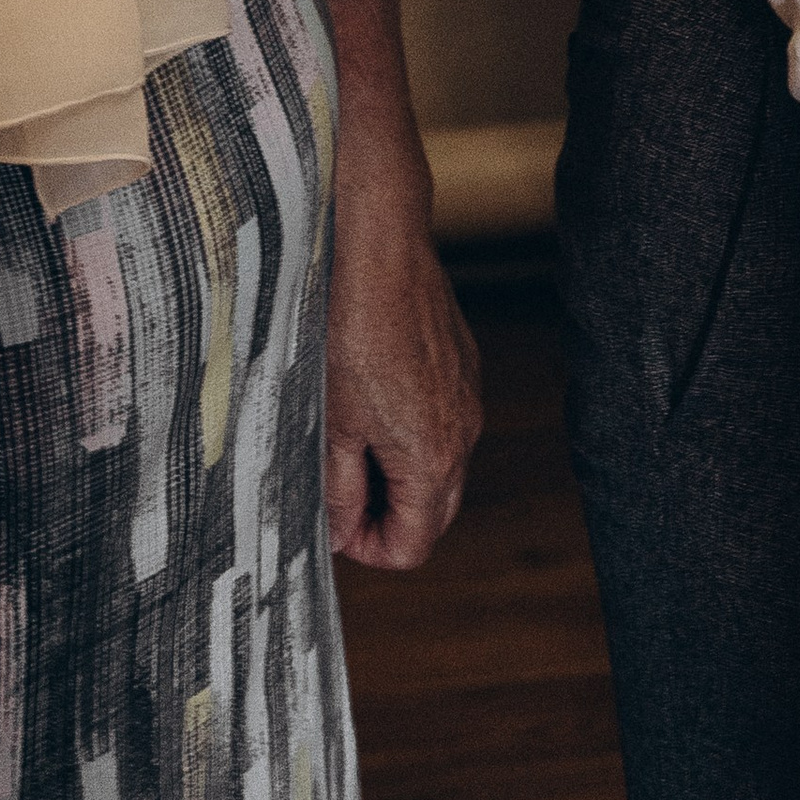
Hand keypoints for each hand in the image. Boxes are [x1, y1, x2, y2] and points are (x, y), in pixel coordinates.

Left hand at [325, 136, 480, 572]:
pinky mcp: (463, 362)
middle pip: (434, 513)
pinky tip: (371, 395)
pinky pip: (445, 420)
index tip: (333, 523)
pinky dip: (412, 429)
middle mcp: (464, 432)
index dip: (367, 548)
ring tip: (348, 436)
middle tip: (337, 488)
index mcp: (431, 457)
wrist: (380, 251)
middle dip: (386, 515)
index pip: (413, 546)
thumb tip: (344, 535)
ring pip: (440, 465)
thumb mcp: (330, 427)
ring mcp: (468, 394)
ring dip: (398, 471)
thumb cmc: (349, 334)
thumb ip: (339, 493)